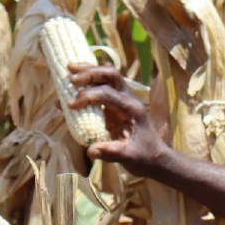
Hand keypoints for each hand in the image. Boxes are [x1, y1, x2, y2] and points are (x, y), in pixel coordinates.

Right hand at [67, 64, 170, 178]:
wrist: (155, 157)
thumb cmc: (144, 156)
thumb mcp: (129, 158)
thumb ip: (111, 153)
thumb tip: (90, 151)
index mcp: (131, 110)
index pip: (108, 94)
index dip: (88, 96)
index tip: (71, 105)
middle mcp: (128, 99)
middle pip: (111, 75)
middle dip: (90, 73)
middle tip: (71, 78)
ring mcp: (123, 99)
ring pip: (107, 76)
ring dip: (89, 71)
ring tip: (69, 67)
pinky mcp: (117, 103)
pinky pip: (103, 86)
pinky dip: (88, 82)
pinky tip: (72, 85)